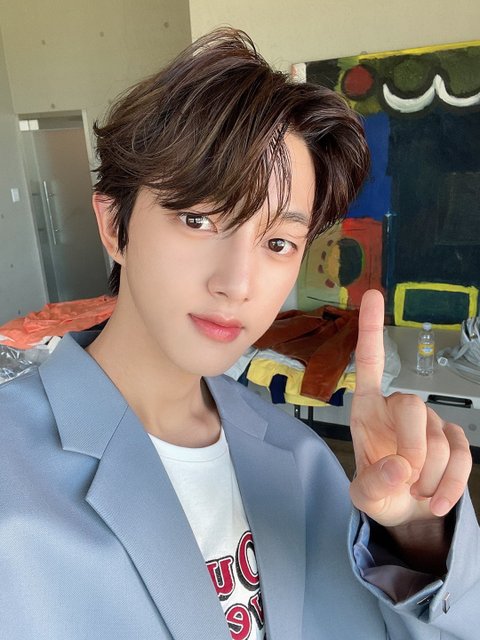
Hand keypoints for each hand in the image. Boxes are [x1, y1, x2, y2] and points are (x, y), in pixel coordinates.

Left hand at [349, 289, 471, 527]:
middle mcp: (399, 409)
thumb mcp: (365, 496)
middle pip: (412, 404)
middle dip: (412, 446)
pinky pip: (462, 455)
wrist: (406, 512)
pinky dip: (451, 484)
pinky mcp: (455, 439)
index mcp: (368, 410)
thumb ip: (373, 484)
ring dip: (430, 474)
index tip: (372, 295)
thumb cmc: (380, 491)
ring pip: (440, 438)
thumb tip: (400, 469)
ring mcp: (430, 423)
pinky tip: (436, 499)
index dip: (370, 330)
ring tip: (415, 490)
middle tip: (407, 476)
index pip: (370, 364)